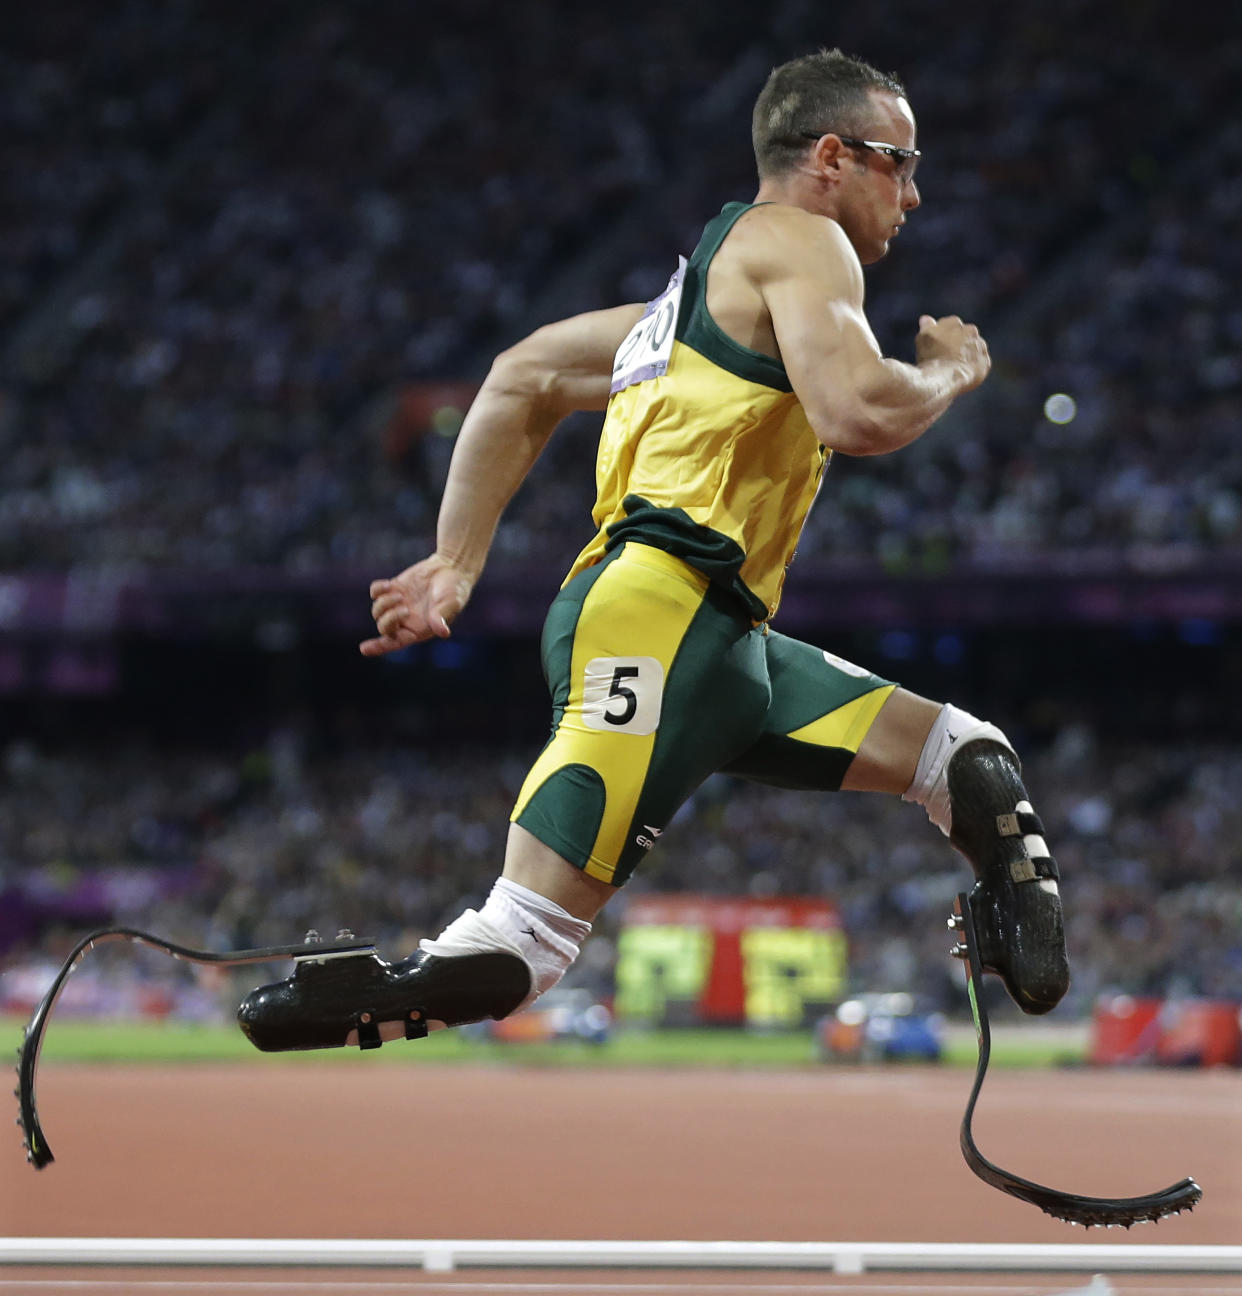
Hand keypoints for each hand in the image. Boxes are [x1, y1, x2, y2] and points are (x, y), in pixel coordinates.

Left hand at [359, 554, 474, 655]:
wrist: (451, 568)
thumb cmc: (455, 590)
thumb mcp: (451, 603)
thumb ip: (442, 616)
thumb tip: (442, 632)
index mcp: (418, 630)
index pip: (395, 642)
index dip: (379, 647)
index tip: (364, 649)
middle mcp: (406, 620)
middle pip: (383, 627)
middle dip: (389, 619)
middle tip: (405, 607)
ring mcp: (398, 604)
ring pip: (377, 611)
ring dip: (384, 603)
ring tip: (400, 594)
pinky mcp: (394, 588)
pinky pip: (375, 592)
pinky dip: (378, 589)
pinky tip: (390, 585)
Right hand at [915, 315, 990, 390]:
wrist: (945, 377)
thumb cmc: (931, 357)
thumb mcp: (923, 338)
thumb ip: (927, 326)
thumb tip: (926, 319)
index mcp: (954, 322)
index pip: (950, 325)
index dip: (944, 336)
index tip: (938, 345)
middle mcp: (970, 330)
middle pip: (965, 335)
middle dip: (958, 343)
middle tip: (947, 356)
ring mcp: (980, 345)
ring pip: (974, 349)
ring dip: (968, 355)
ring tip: (954, 367)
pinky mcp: (986, 362)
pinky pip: (980, 364)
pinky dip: (974, 368)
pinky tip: (963, 374)